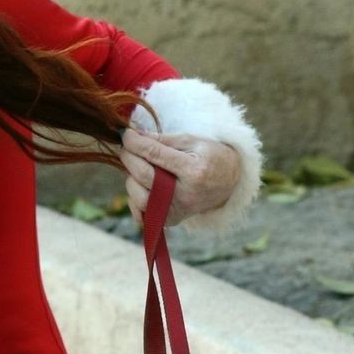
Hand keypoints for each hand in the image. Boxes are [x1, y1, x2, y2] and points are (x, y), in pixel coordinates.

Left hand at [119, 128, 240, 229]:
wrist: (228, 182)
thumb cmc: (210, 157)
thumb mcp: (192, 141)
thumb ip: (162, 140)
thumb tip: (133, 135)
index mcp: (194, 171)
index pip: (154, 154)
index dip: (135, 143)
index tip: (125, 133)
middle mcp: (185, 195)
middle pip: (143, 176)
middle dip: (129, 157)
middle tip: (126, 146)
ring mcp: (178, 211)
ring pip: (138, 198)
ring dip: (130, 179)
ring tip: (137, 166)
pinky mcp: (172, 220)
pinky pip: (142, 214)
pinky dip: (134, 199)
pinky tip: (141, 186)